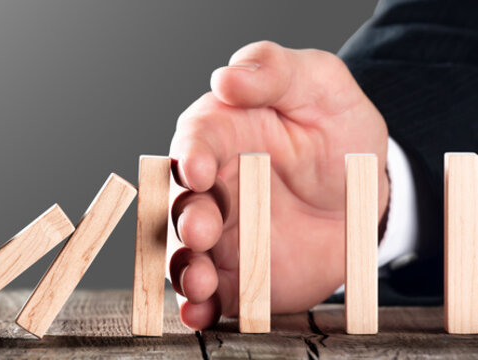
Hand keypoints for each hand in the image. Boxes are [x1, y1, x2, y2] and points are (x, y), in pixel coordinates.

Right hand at [167, 41, 389, 329]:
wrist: (366, 191)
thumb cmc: (334, 127)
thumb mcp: (317, 83)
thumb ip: (273, 70)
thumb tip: (227, 77)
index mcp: (216, 137)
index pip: (192, 144)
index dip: (189, 157)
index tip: (197, 169)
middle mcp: (208, 189)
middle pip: (178, 205)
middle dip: (183, 219)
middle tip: (200, 228)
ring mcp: (219, 236)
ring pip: (185, 254)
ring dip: (184, 270)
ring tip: (199, 282)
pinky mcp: (235, 276)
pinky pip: (211, 295)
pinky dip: (198, 308)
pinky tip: (201, 313)